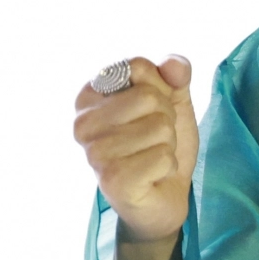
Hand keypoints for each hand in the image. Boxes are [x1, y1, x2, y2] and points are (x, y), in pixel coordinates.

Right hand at [73, 56, 198, 259]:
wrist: (164, 194)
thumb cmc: (160, 142)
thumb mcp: (172, 100)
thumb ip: (175, 75)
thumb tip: (176, 65)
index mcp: (89, 95)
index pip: (137, 67)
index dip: (160, 88)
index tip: (150, 111)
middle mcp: (82, 123)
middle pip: (150, 97)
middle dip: (166, 118)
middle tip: (154, 139)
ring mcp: (94, 153)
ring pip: (159, 127)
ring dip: (167, 145)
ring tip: (151, 156)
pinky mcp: (112, 180)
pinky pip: (162, 156)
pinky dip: (168, 166)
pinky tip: (152, 175)